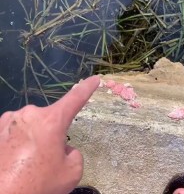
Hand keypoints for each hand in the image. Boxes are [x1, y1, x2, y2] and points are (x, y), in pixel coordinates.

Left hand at [0, 76, 100, 193]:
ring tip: (27, 165)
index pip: (75, 99)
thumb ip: (73, 154)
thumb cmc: (37, 184)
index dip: (87, 88)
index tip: (95, 79)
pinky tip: (13, 163)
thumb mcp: (71, 172)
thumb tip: (61, 149)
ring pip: (29, 127)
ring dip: (32, 140)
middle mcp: (28, 115)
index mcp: (50, 121)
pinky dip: (16, 146)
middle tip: (47, 160)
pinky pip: (12, 134)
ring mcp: (7, 122)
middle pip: (48, 120)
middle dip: (51, 135)